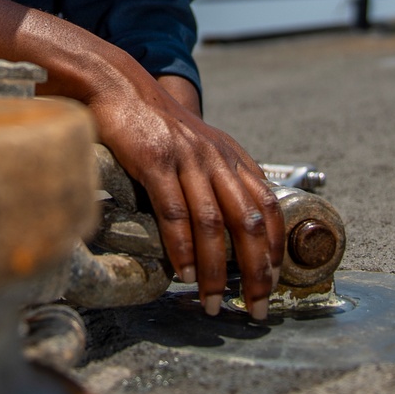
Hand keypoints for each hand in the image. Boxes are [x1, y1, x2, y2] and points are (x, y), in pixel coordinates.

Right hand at [87, 70, 283, 319]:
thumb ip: (216, 178)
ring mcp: (187, 159)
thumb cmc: (155, 123)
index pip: (268, 205)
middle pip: (248, 222)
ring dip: (216, 271)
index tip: (273, 280)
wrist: (120, 86)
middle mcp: (215, 157)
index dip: (275, 246)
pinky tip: (184, 272)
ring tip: (212, 303)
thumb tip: (228, 228)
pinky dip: (182, 248)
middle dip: (256, 271)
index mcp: (230, 156)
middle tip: (257, 307)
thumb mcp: (197, 146)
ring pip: (213, 224)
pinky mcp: (155, 161)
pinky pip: (174, 212)